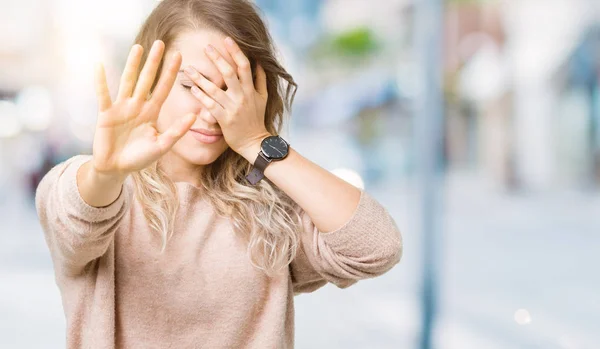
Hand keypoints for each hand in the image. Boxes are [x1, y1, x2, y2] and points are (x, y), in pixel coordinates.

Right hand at [92, 40, 196, 176]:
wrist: (116, 169)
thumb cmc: (139, 158)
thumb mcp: (162, 145)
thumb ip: (177, 131)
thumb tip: (194, 115)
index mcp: (152, 112)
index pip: (164, 88)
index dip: (171, 73)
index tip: (179, 56)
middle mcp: (138, 106)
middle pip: (147, 79)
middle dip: (154, 62)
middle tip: (161, 43)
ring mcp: (121, 107)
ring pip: (128, 81)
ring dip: (132, 65)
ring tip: (138, 47)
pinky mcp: (106, 113)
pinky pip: (103, 95)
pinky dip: (101, 82)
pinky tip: (100, 66)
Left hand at [183, 37, 269, 155]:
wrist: (254, 142)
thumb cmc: (257, 119)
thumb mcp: (263, 98)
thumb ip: (260, 80)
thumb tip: (258, 62)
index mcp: (251, 90)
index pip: (244, 66)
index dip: (236, 51)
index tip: (227, 39)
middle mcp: (242, 96)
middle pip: (229, 73)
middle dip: (217, 58)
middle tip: (206, 47)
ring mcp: (232, 108)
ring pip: (215, 89)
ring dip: (200, 78)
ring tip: (188, 69)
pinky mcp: (224, 119)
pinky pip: (210, 105)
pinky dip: (201, 96)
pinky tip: (191, 89)